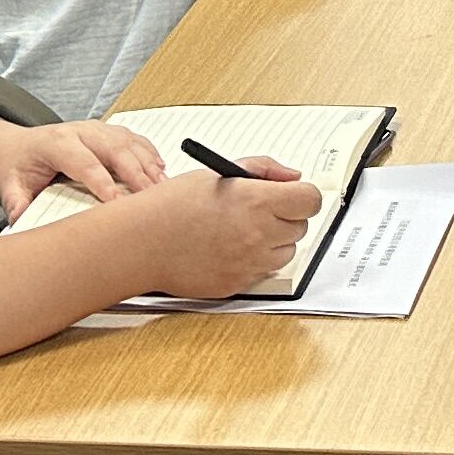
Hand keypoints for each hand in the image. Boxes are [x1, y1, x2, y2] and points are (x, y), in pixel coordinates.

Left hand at [0, 116, 164, 213]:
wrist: (14, 147)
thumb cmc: (14, 166)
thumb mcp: (7, 185)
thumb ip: (15, 201)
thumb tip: (21, 218)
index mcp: (56, 142)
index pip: (84, 162)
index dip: (102, 182)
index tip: (116, 203)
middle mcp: (80, 131)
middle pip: (115, 148)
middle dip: (135, 173)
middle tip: (151, 198)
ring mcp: (97, 129)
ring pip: (129, 142)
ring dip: (148, 164)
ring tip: (164, 187)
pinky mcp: (108, 133)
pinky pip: (135, 140)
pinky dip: (150, 154)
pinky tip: (162, 171)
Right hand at [115, 163, 323, 301]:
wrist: (143, 242)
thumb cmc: (174, 205)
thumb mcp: (221, 173)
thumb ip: (264, 170)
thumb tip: (293, 176)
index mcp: (256, 201)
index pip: (310, 200)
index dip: (302, 195)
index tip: (293, 195)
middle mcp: (258, 234)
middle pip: (300, 227)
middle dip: (286, 217)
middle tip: (259, 211)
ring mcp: (249, 263)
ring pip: (285, 253)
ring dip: (273, 242)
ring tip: (239, 231)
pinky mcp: (238, 284)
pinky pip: (262, 272)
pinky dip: (253, 261)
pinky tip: (227, 249)